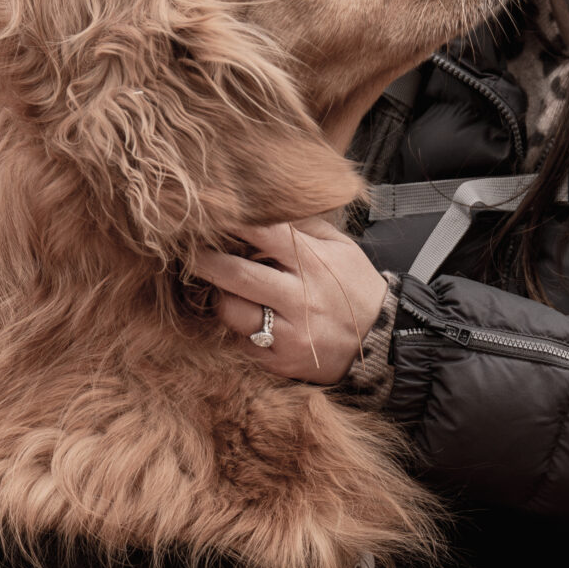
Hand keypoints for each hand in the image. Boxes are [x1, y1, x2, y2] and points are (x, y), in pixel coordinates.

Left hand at [188, 218, 388, 383]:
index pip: (264, 233)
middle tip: (184, 250)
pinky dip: (235, 328)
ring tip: (215, 287)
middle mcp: (299, 298)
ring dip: (218, 297)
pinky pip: (242, 343)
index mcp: (313, 263)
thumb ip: (304, 227)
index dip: (232, 222)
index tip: (208, 215)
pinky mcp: (281, 361)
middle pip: (237, 274)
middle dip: (204, 260)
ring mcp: (290, 333)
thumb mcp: (341, 248)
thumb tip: (265, 206)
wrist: (384, 340)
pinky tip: (239, 317)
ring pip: (233, 313)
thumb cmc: (356, 287)